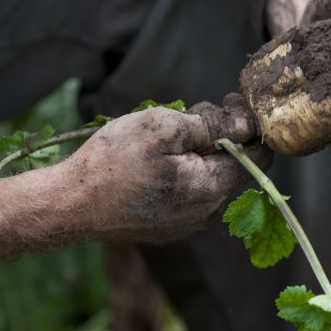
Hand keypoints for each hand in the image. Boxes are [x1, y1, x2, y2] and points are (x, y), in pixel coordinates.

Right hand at [65, 95, 268, 244]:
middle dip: (220, 135)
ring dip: (198, 152)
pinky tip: (154, 160)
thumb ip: (211, 125)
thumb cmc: (112, 163)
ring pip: (209, 178)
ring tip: (166, 136)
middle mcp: (208, 213)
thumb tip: (245, 124)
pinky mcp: (168, 226)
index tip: (229, 103)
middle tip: (189, 114)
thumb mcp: (161, 127)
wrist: (70, 205)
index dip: (251, 125)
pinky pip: (189, 193)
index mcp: (213, 189)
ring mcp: (187, 224)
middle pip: (233, 166)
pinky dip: (182, 171)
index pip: (260, 158)